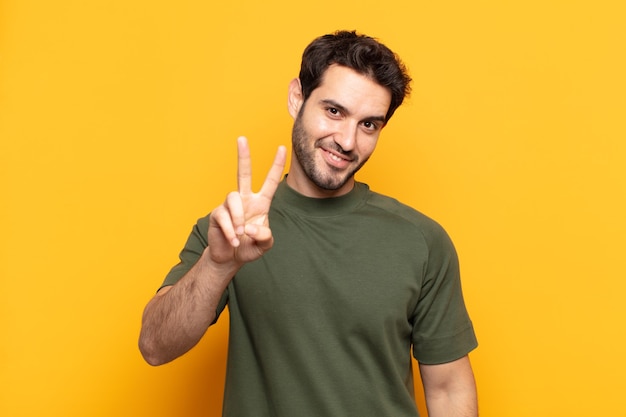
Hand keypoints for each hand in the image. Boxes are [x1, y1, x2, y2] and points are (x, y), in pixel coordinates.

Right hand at [208, 136, 286, 265]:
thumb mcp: (264, 244)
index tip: (282, 148)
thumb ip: (264, 236)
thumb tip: (249, 227)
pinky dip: (230, 231)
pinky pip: (223, 217)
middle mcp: (245, 200)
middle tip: (242, 138)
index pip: (270, 182)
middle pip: (243, 173)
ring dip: (238, 218)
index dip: (276, 166)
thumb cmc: (249, 247)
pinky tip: (233, 240)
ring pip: (233, 198)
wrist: (230, 258)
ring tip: (240, 234)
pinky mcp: (217, 214)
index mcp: (260, 203)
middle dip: (243, 156)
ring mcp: (229, 206)